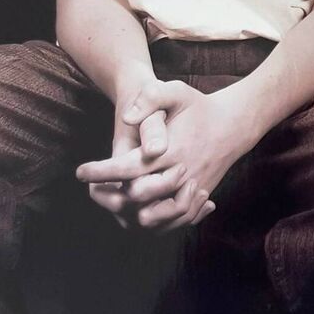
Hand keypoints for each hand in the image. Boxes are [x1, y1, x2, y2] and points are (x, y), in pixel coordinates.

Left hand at [77, 80, 249, 226]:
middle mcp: (181, 172)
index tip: (80, 171)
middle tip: (92, 189)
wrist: (233, 124)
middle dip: (110, 195)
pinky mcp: (197, 197)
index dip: (101, 171)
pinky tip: (136, 212)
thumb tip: (127, 117)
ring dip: (129, 214)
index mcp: (172, 148)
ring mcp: (191, 188)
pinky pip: (173, 221)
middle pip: (139, 196)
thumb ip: (152, 97)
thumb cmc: (200, 107)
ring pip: (156, 216)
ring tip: (112, 202)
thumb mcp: (178, 91)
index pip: (129, 166)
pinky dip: (153, 222)